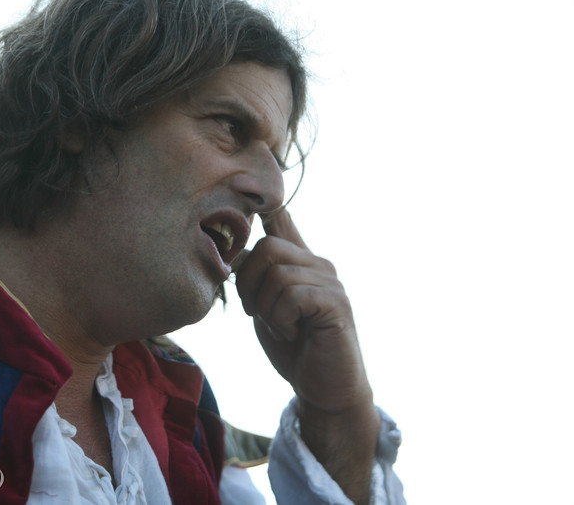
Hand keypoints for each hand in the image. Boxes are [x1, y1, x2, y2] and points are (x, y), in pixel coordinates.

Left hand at [234, 210, 378, 503]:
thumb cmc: (294, 348)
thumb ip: (257, 279)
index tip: (250, 184)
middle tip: (256, 314)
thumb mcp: (266, 308)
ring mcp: (330, 282)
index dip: (267, 202)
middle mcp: (318, 264)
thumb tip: (237, 250)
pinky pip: (291, 294)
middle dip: (248, 284)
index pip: (282, 222)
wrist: (324, 389)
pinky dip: (279, 318)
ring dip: (265, 307)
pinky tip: (291, 332)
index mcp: (299, 263)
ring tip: (280, 326)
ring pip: (275, 272)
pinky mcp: (335, 303)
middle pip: (265, 249)